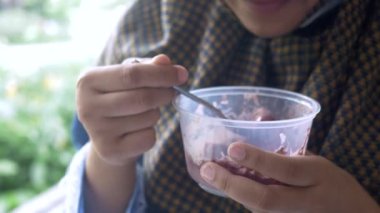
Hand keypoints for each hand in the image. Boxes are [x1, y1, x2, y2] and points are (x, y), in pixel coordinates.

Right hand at [76, 54, 187, 164]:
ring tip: (145, 113)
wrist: (106, 138)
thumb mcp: (127, 79)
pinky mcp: (109, 151)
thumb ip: (147, 67)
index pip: (132, 74)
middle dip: (164, 93)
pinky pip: (147, 138)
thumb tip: (165, 61)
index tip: (182, 74)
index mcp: (88, 81)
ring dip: (155, 114)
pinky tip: (139, 131)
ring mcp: (97, 131)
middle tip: (173, 92)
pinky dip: (151, 133)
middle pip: (142, 97)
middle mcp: (87, 106)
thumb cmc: (119, 99)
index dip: (161, 74)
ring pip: (147, 118)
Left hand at [200, 142, 378, 212]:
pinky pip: (259, 211)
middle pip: (265, 198)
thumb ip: (287, 151)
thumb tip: (257, 123)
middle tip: (206, 169)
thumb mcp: (316, 161)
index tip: (233, 148)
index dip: (258, 160)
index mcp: (317, 176)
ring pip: (257, 208)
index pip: (285, 169)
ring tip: (209, 174)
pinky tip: (226, 184)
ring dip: (231, 191)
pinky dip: (241, 197)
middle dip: (232, 184)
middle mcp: (305, 201)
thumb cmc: (331, 184)